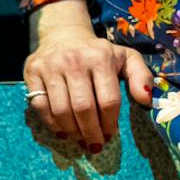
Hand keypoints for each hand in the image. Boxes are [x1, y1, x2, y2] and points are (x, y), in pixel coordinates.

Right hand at [25, 21, 154, 152]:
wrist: (64, 34)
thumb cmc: (99, 53)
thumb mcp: (126, 58)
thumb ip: (141, 77)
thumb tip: (147, 101)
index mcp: (101, 58)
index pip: (108, 100)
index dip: (109, 124)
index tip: (109, 136)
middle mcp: (74, 60)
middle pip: (83, 108)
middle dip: (91, 132)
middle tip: (94, 145)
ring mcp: (51, 66)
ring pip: (61, 110)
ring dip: (72, 132)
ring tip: (80, 139)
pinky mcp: (32, 72)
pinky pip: (41, 106)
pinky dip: (52, 124)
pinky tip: (62, 131)